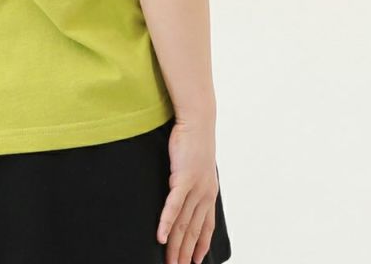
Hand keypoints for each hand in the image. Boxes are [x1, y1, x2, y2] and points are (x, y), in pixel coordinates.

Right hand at [156, 117, 219, 263]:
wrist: (197, 121)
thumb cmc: (194, 140)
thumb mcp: (197, 165)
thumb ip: (193, 181)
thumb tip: (184, 190)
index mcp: (209, 193)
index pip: (206, 228)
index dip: (200, 246)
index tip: (195, 261)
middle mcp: (205, 194)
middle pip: (192, 231)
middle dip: (185, 253)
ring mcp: (195, 188)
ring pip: (183, 223)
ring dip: (175, 245)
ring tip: (168, 261)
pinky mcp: (183, 178)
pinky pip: (173, 205)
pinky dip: (167, 222)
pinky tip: (160, 236)